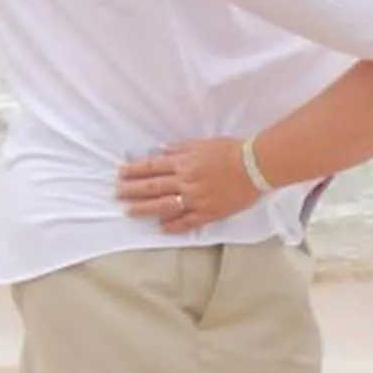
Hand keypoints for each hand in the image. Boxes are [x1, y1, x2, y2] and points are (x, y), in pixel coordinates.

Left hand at [117, 139, 252, 230]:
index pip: (153, 167)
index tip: (120, 174)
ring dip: (145, 208)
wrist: (255, 165)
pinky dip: (174, 225)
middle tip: (117, 194)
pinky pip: (188, 221)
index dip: (135, 171)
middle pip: (153, 187)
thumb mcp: (202, 143)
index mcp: (184, 163)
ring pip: (165, 205)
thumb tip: (162, 151)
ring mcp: (196, 198)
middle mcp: (186, 181)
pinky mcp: (209, 212)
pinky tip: (161, 228)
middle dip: (132, 190)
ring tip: (129, 211)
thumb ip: (180, 148)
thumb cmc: (231, 150)